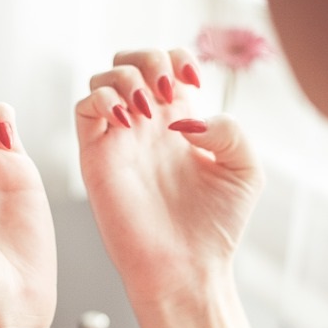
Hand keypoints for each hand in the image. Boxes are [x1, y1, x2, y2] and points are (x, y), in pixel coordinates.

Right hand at [76, 49, 263, 304]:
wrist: (186, 269)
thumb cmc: (216, 228)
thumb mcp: (244, 170)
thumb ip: (228, 130)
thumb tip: (184, 118)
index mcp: (180, 123)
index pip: (168, 64)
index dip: (178, 58)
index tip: (191, 84)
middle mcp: (147, 127)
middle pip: (131, 60)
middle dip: (148, 58)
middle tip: (166, 90)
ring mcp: (120, 140)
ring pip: (103, 78)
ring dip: (125, 76)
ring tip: (147, 109)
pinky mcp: (96, 157)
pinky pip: (84, 107)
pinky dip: (101, 98)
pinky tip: (126, 119)